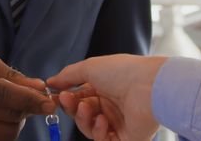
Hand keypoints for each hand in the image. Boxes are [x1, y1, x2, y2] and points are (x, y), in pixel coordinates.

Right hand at [0, 53, 54, 140]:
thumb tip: (40, 88)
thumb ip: (12, 76)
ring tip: (7, 108)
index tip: (49, 104)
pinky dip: (3, 131)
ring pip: (5, 133)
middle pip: (7, 115)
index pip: (2, 94)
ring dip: (16, 121)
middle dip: (25, 108)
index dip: (29, 100)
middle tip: (26, 99)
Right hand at [47, 55, 166, 140]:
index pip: (79, 97)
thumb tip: (51, 82)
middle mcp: (112, 105)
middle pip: (83, 114)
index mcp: (105, 87)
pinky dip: (99, 132)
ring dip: (84, 120)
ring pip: (91, 129)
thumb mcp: (90, 67)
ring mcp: (119, 122)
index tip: (55, 95)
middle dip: (72, 109)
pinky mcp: (126, 137)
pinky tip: (103, 120)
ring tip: (88, 109)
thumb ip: (69, 76)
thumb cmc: (123, 72)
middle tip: (67, 101)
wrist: (149, 86)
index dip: (67, 98)